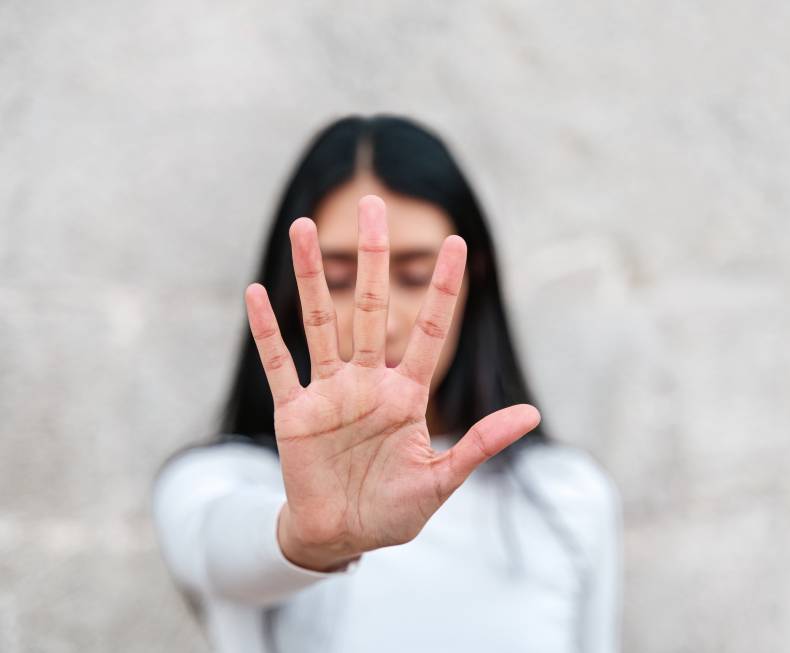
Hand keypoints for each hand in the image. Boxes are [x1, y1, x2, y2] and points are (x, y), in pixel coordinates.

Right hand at [244, 195, 540, 570]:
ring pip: (320, 322)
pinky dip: (266, 331)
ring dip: (312, 276)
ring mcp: (329, 394)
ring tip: (304, 227)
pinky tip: (255, 291)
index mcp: (406, 395)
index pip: (429, 330)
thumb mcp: (441, 481)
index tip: (457, 244)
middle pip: (372, 307)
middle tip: (373, 204)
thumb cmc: (393, 511)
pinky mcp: (294, 414)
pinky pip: (278, 365)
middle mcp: (367, 383)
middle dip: (375, 257)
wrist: (342, 539)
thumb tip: (533, 413)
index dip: (442, 288)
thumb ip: (481, 444)